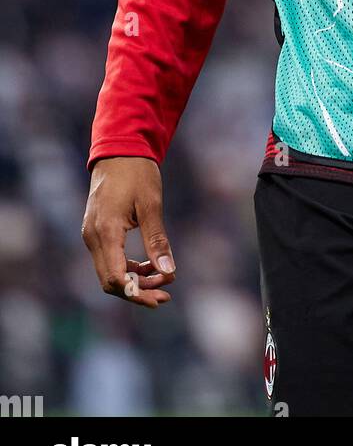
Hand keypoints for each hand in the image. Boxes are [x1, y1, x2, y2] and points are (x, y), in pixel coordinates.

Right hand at [82, 157, 175, 308]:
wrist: (118, 150)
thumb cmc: (137, 173)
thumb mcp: (151, 205)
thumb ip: (158, 240)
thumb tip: (169, 271)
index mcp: (106, 231)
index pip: (115, 278)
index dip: (138, 293)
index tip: (162, 295)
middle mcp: (92, 237)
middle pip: (110, 281)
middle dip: (138, 291)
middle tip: (166, 293)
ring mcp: (91, 234)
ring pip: (109, 272)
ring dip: (134, 281)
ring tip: (163, 279)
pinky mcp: (96, 231)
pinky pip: (108, 259)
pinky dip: (127, 268)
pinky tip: (148, 266)